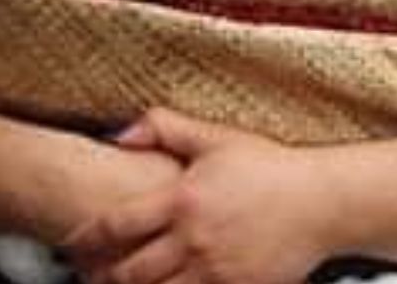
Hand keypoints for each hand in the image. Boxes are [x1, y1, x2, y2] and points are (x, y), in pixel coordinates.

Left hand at [65, 107, 331, 283]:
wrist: (324, 201)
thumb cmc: (273, 168)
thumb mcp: (220, 139)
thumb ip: (168, 128)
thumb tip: (120, 133)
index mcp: (182, 200)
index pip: (114, 226)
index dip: (85, 238)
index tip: (72, 243)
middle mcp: (193, 239)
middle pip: (127, 272)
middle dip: (102, 277)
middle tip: (92, 274)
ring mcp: (214, 270)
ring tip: (130, 283)